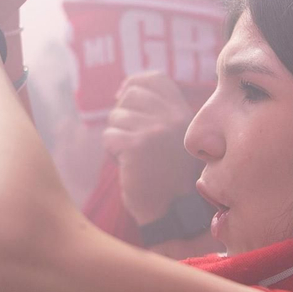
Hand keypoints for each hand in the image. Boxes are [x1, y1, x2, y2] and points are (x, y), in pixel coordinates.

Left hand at [102, 72, 199, 224]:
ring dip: (117, 138)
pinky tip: (129, 165)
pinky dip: (113, 152)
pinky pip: (110, 136)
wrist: (171, 212)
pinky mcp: (138, 145)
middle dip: (122, 116)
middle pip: (130, 96)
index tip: (121, 97)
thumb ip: (157, 113)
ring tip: (134, 157)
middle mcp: (172, 117)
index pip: (155, 79)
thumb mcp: (171, 137)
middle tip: (132, 141)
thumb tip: (122, 89)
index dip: (134, 83)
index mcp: (182, 113)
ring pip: (116, 118)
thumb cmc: (166, 177)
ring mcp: (156, 129)